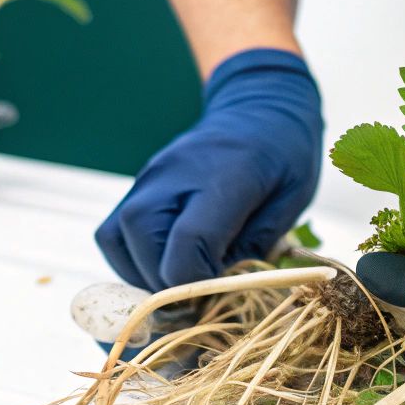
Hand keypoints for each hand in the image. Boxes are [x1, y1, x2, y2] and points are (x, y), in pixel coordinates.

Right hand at [96, 48, 322, 289]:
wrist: (258, 105)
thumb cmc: (284, 156)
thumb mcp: (291, 202)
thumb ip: (254, 246)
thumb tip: (216, 291)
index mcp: (227, 175)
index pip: (190, 240)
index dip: (197, 282)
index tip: (216, 295)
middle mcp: (177, 173)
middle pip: (141, 237)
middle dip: (163, 283)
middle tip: (194, 299)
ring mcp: (151, 176)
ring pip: (116, 237)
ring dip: (139, 275)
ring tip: (175, 287)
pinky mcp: (139, 184)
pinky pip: (114, 232)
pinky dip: (129, 261)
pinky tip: (161, 269)